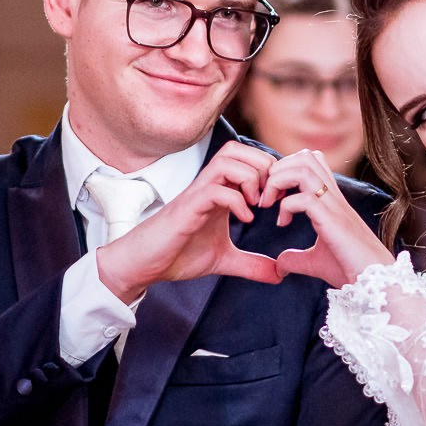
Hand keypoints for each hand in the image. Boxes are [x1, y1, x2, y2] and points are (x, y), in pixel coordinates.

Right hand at [94, 143, 281, 300]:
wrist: (145, 264)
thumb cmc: (179, 254)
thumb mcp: (225, 260)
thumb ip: (252, 264)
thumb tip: (279, 275)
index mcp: (220, 191)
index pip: (247, 158)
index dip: (270, 173)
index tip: (280, 200)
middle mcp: (209, 186)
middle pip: (238, 150)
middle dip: (264, 169)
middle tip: (272, 199)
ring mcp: (197, 194)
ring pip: (227, 161)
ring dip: (251, 179)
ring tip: (258, 206)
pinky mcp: (187, 208)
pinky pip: (215, 190)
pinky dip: (236, 201)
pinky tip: (245, 220)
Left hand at [263, 149, 394, 287]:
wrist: (375, 282)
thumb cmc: (351, 269)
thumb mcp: (315, 262)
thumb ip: (296, 259)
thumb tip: (278, 265)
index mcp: (331, 200)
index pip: (310, 161)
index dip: (285, 169)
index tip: (272, 195)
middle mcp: (333, 197)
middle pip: (305, 156)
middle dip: (278, 169)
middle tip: (266, 196)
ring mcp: (334, 206)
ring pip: (304, 168)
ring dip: (279, 181)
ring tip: (269, 203)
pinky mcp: (332, 221)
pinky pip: (304, 198)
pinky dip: (286, 206)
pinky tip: (281, 223)